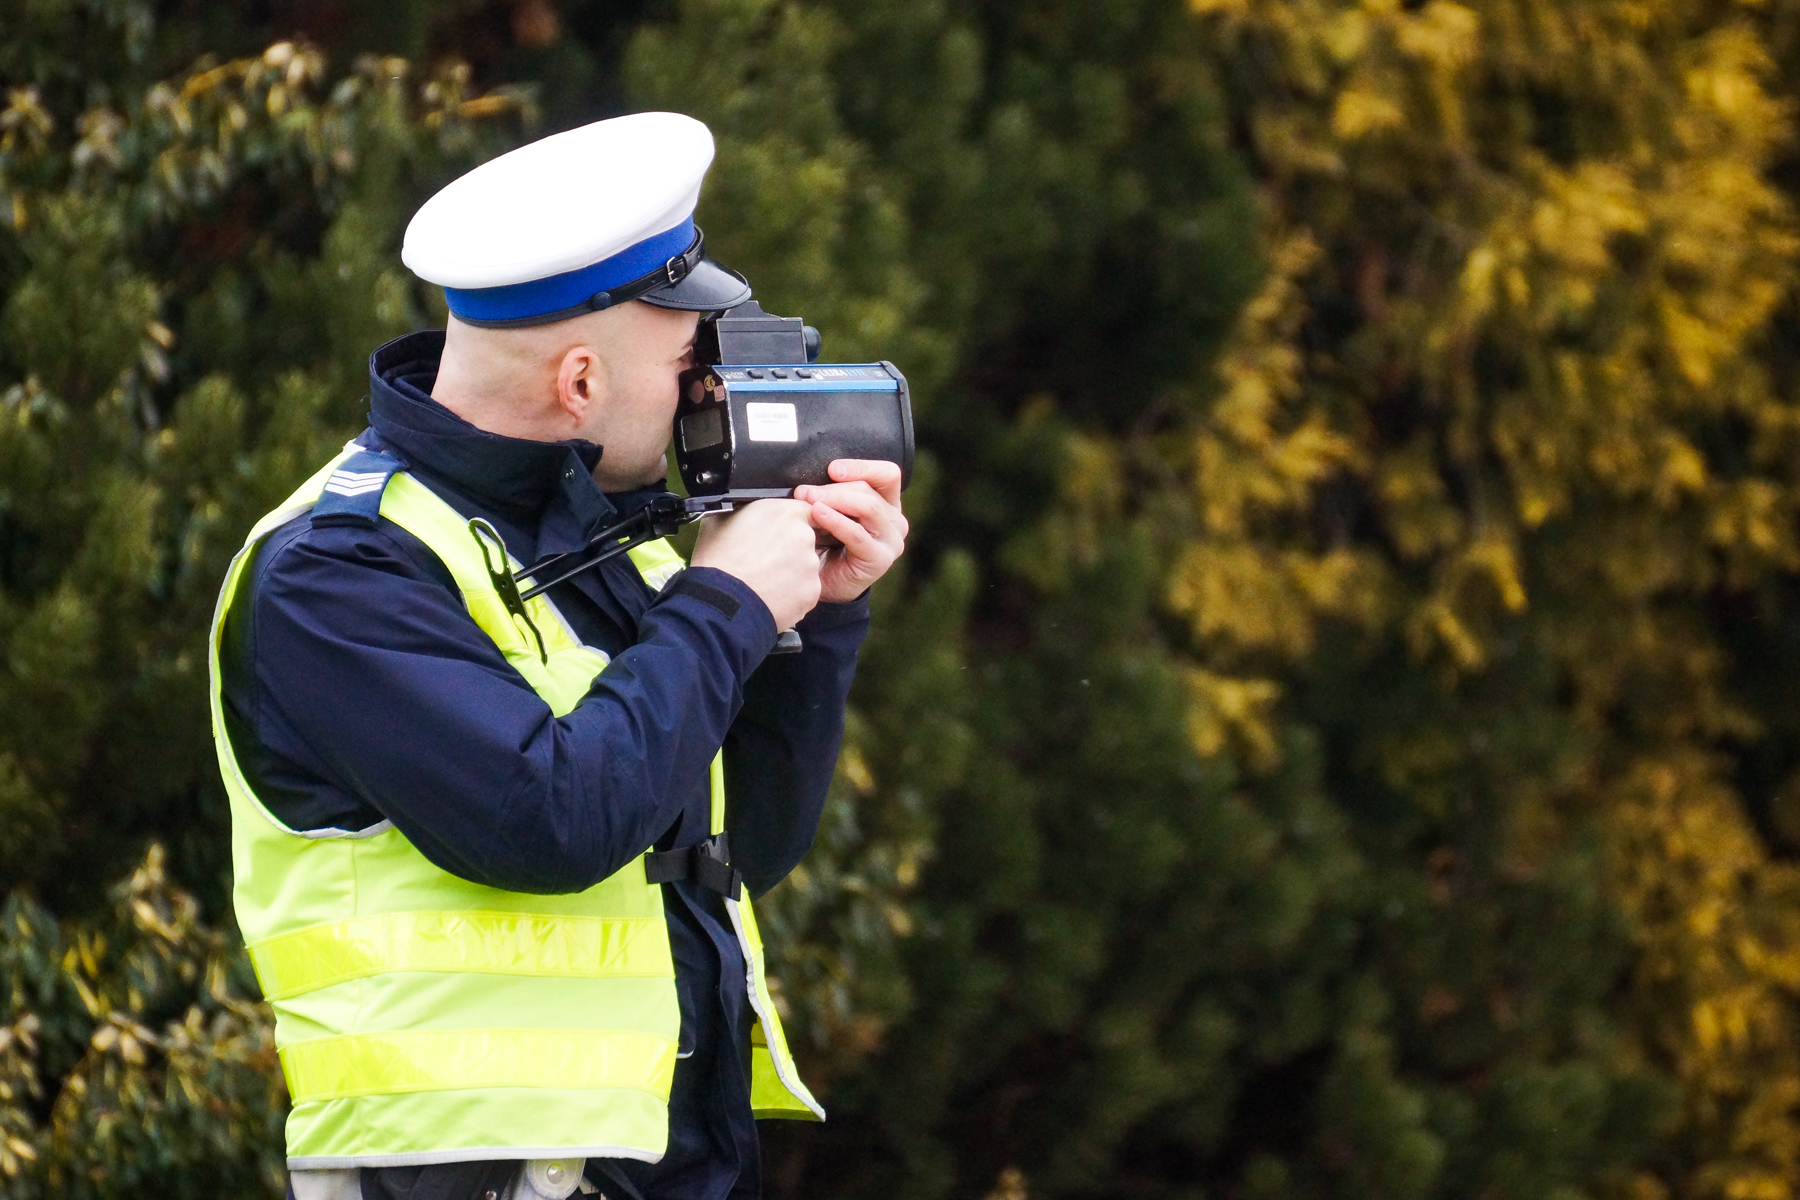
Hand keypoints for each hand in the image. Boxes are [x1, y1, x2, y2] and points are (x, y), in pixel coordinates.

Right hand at [690, 498, 822, 632]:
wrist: (720, 601)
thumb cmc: (717, 561)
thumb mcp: (722, 519)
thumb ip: (745, 511)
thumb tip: (743, 510)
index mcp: (785, 513)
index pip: (805, 511)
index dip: (793, 523)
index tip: (782, 533)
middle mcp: (803, 536)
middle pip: (805, 540)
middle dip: (790, 549)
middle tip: (767, 560)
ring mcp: (810, 565)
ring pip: (805, 566)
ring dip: (791, 572)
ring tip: (765, 580)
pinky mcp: (811, 591)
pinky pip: (804, 590)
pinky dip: (791, 594)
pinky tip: (771, 594)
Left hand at [794, 459, 908, 603]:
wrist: (820, 582)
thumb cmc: (824, 543)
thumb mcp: (829, 511)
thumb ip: (828, 493)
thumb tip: (807, 476)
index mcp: (887, 504)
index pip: (887, 474)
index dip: (861, 467)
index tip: (832, 469)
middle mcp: (895, 521)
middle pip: (870, 491)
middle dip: (835, 488)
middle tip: (804, 491)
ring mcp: (892, 541)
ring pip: (869, 507)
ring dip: (836, 500)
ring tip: (809, 500)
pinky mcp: (881, 559)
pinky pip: (858, 534)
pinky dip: (837, 522)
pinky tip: (818, 515)